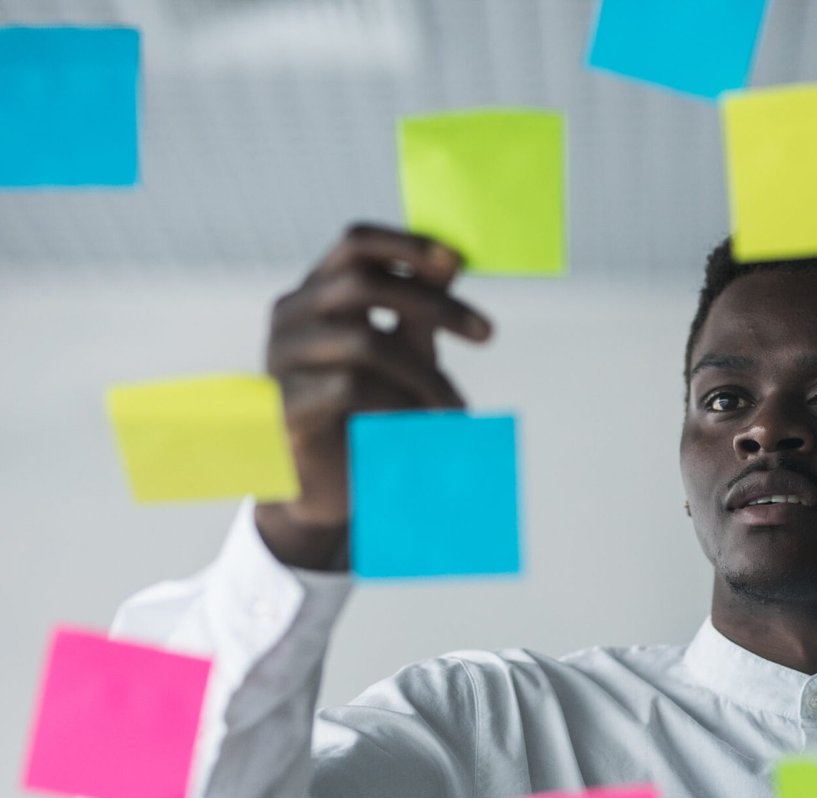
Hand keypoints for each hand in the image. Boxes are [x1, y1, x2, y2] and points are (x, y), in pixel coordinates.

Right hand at [255, 223, 492, 569]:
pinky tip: (415, 427)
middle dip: (434, 305)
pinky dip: (395, 405)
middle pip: (362, 283)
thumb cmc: (367, 411)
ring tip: (456, 409)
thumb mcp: (402, 354)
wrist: (330, 486)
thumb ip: (419, 311)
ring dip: (424, 373)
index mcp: (318, 293)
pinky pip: (348, 388)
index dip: (406, 244)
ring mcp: (280, 359)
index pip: (355, 244)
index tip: (458, 261)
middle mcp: (291, 316)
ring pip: (363, 340)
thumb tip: (451, 259)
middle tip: (486, 333)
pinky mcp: (282, 405)